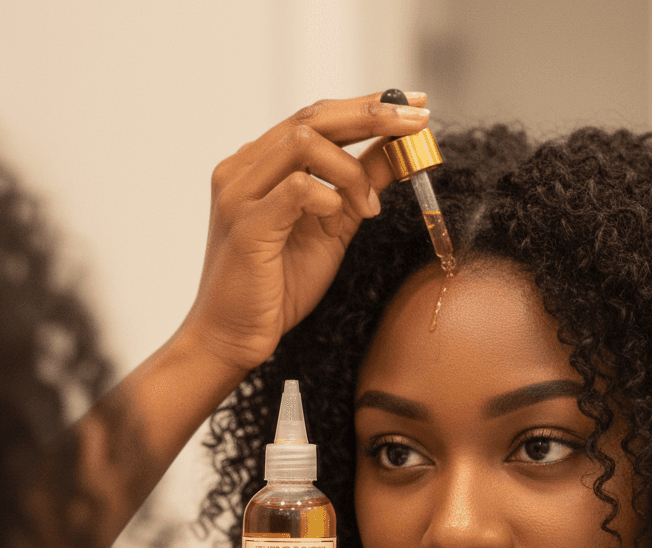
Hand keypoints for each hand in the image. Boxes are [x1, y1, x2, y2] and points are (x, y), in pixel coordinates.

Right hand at [184, 93, 428, 374]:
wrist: (233, 338)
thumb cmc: (276, 289)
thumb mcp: (332, 229)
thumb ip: (358, 187)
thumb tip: (398, 150)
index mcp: (259, 165)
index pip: (317, 117)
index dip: (368, 106)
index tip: (415, 106)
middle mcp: (243, 169)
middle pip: (312, 117)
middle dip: (373, 114)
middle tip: (417, 122)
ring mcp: (239, 193)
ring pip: (304, 141)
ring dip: (350, 169)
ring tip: (368, 206)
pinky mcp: (245, 224)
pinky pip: (298, 188)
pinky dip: (330, 198)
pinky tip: (340, 220)